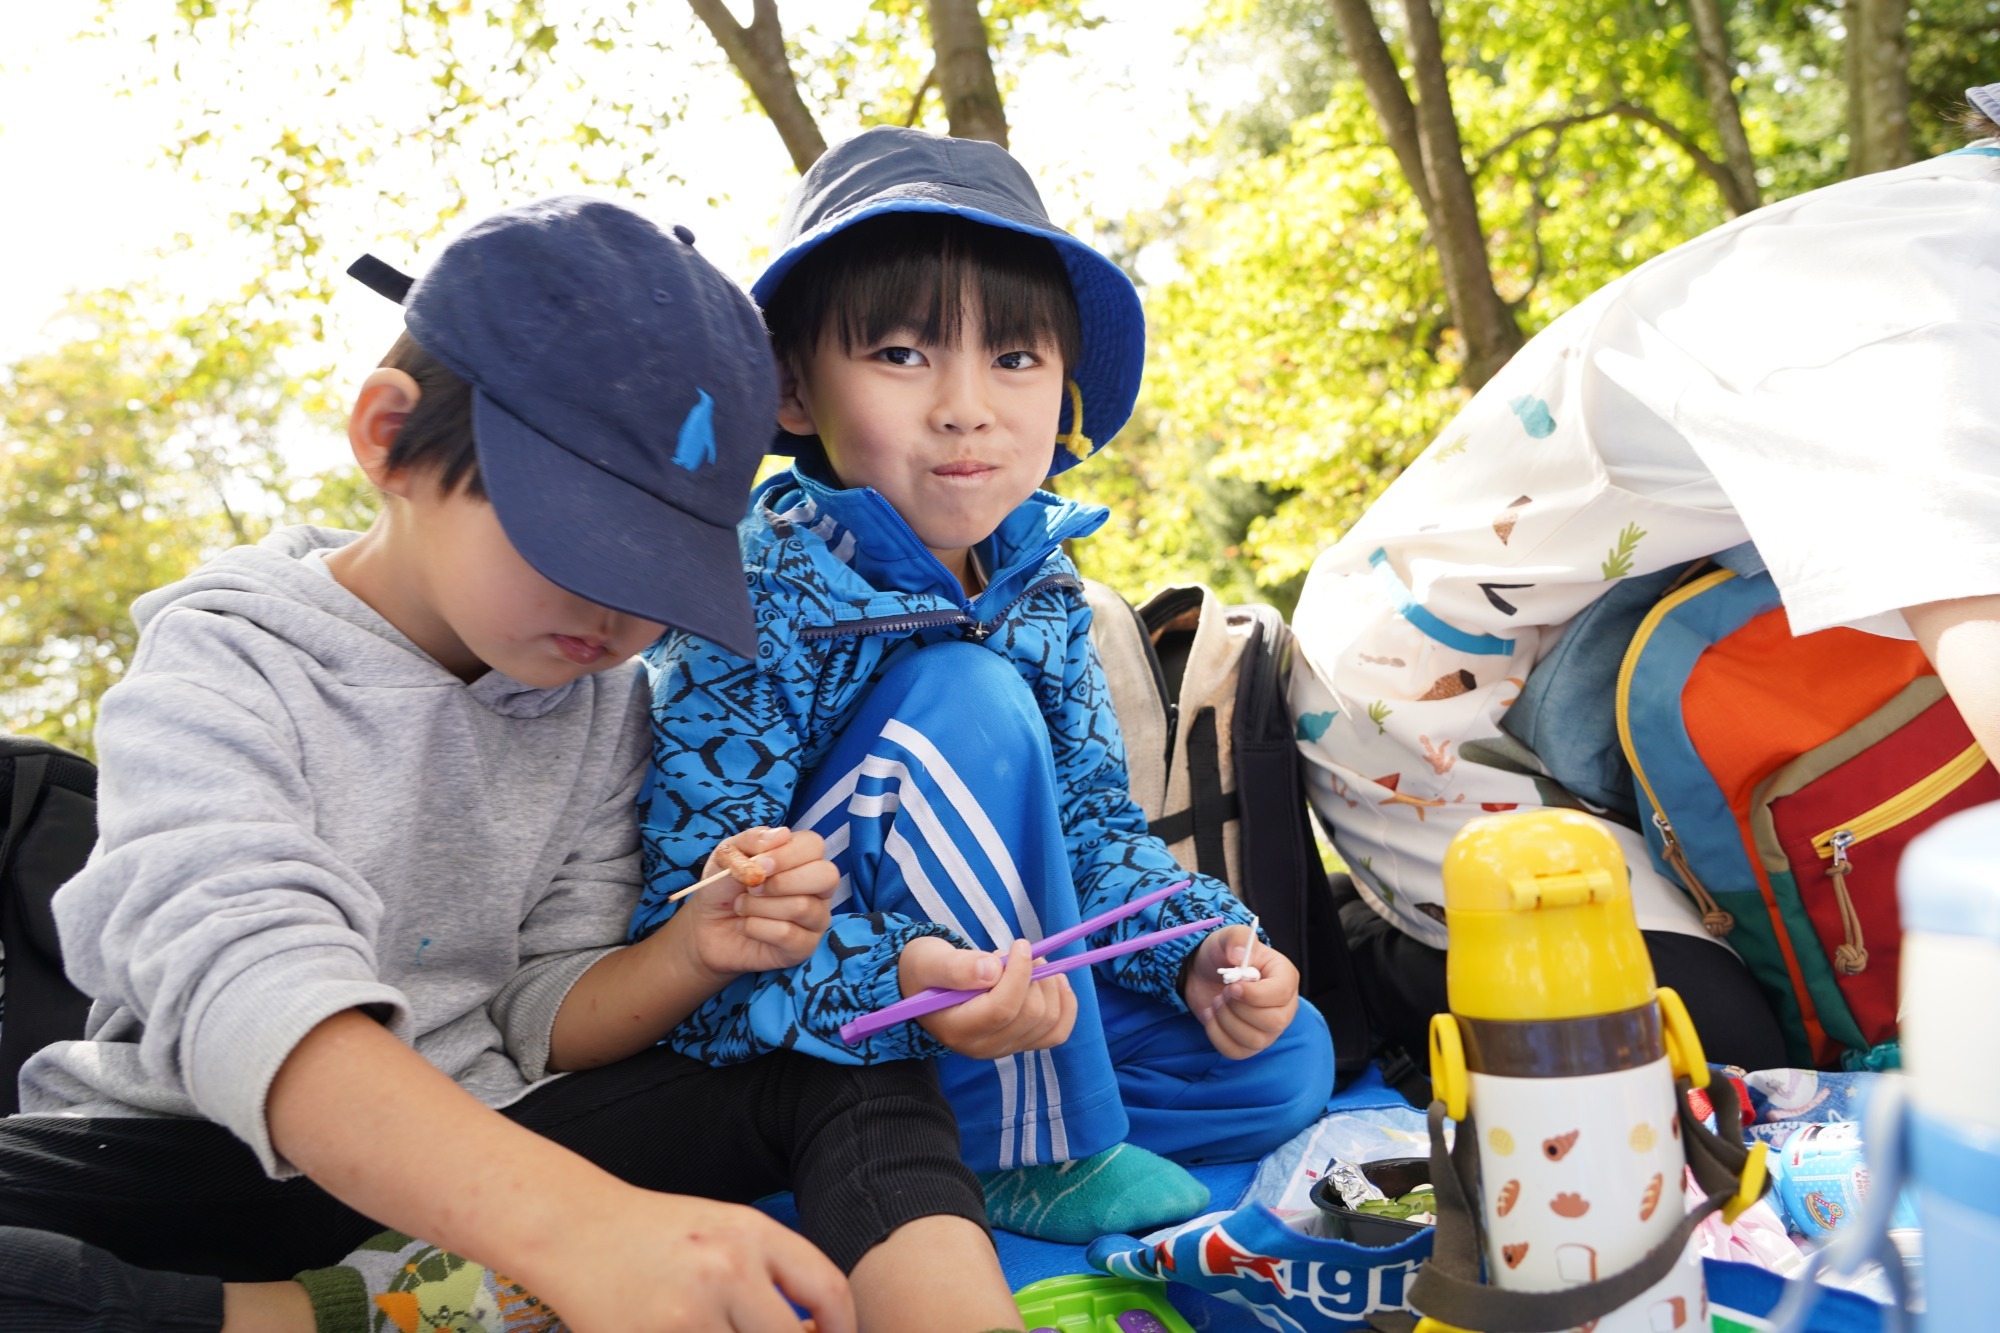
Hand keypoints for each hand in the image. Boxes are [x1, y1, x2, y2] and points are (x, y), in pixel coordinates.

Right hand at [523, 1184, 853, 1332]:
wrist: (576, 1230)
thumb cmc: (658, 1235)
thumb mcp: (726, 1231)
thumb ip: (775, 1272)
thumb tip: (819, 1330)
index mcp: (752, 1233)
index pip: (828, 1289)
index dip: (845, 1328)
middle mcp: (726, 1269)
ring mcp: (688, 1313)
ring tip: (724, 1331)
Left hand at [671, 827, 838, 977]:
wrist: (706, 927)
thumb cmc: (723, 887)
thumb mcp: (728, 855)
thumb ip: (752, 839)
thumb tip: (782, 834)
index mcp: (803, 859)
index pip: (814, 846)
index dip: (787, 854)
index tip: (758, 864)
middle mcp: (817, 888)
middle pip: (827, 876)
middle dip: (782, 882)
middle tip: (752, 888)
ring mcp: (815, 919)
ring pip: (802, 907)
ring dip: (758, 906)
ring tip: (742, 907)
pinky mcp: (804, 947)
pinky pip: (788, 934)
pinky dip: (756, 927)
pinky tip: (746, 926)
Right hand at [899, 936, 1076, 1059]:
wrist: (925, 986)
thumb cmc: (926, 969)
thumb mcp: (930, 960)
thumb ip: (956, 967)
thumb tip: (992, 971)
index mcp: (957, 1029)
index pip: (1002, 1008)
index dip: (1019, 974)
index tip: (1019, 944)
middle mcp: (983, 1047)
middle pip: (1030, 1015)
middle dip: (1034, 975)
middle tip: (1018, 950)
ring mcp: (1004, 1048)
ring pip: (1049, 1021)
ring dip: (1049, 984)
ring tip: (1027, 962)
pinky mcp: (1020, 1043)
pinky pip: (1057, 1032)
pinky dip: (1065, 1004)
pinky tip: (1057, 981)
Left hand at [1180, 925, 1299, 1059]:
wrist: (1204, 972)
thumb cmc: (1223, 953)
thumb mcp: (1229, 936)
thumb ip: (1237, 938)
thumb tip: (1239, 956)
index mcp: (1285, 977)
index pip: (1282, 994)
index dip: (1255, 995)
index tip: (1232, 986)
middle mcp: (1283, 1006)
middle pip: (1274, 1023)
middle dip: (1239, 1009)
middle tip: (1223, 993)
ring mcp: (1268, 1029)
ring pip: (1255, 1040)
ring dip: (1226, 1022)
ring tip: (1216, 1002)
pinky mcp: (1249, 1044)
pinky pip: (1237, 1052)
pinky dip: (1217, 1036)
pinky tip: (1211, 1017)